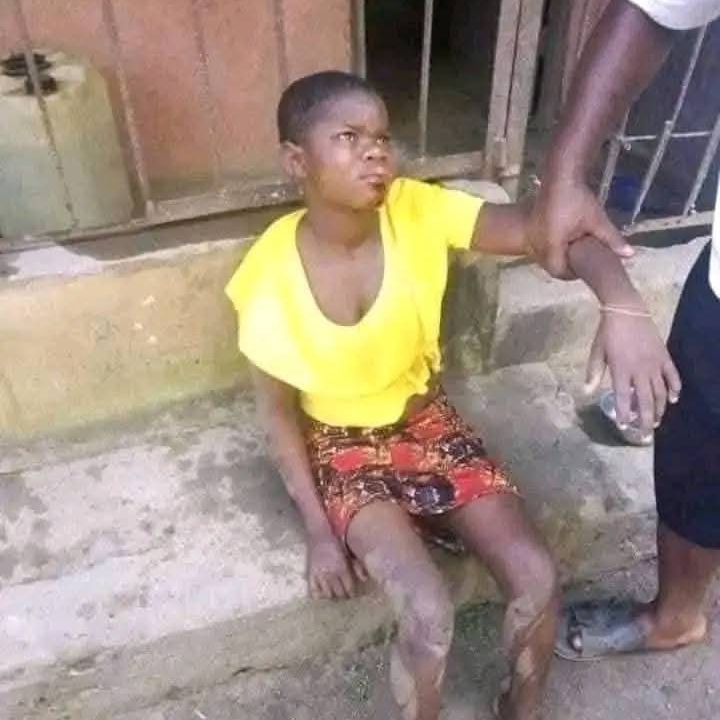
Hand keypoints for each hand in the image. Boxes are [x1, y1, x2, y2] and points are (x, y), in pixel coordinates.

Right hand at [306, 531, 366, 599]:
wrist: (319, 534)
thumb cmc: (336, 541)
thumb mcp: (349, 552)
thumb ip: (357, 566)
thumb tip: (365, 579)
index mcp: (342, 568)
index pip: (349, 588)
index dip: (352, 593)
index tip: (353, 594)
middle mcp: (331, 574)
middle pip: (339, 593)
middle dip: (343, 596)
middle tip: (345, 596)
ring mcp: (320, 575)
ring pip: (327, 594)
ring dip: (333, 596)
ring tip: (335, 595)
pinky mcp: (311, 574)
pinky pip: (314, 590)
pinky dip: (319, 595)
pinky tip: (323, 595)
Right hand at [528, 176, 633, 278]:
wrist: (559, 176)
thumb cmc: (576, 198)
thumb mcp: (596, 219)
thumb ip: (611, 239)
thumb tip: (629, 255)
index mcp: (552, 245)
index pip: (559, 271)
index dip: (572, 274)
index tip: (584, 269)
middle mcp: (538, 244)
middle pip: (550, 266)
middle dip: (565, 267)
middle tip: (581, 261)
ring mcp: (533, 236)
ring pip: (545, 257)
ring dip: (558, 257)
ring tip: (574, 251)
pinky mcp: (532, 228)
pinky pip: (541, 247)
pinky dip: (552, 248)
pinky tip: (564, 241)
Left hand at [585, 312, 680, 434]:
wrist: (626, 310)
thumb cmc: (608, 333)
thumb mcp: (596, 353)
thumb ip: (594, 373)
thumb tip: (586, 392)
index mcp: (621, 370)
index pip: (624, 398)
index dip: (624, 414)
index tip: (624, 426)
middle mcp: (640, 370)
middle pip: (646, 401)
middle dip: (646, 420)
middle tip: (645, 435)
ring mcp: (654, 364)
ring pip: (661, 392)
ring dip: (660, 409)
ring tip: (657, 421)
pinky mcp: (664, 356)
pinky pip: (673, 376)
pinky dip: (674, 388)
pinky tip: (673, 399)